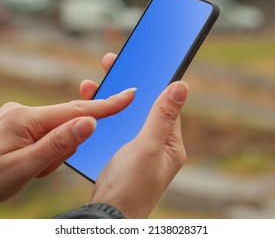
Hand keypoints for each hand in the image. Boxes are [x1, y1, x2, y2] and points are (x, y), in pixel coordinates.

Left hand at [0, 84, 134, 217]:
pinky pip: (40, 137)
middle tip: (39, 168)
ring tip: (26, 171)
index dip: (105, 105)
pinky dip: (40, 153)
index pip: (75, 110)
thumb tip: (90, 122)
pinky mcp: (13, 126)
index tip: (129, 94)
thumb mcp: (24, 168)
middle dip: (62, 148)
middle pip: (64, 124)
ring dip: (49, 155)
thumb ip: (59, 144)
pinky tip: (23, 165)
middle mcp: (21, 111)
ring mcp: (16, 118)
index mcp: (25, 118)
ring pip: (53, 133)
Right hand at [80, 53, 187, 217]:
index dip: (154, 82)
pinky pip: (116, 129)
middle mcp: (158, 146)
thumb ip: (162, 116)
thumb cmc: (131, 186)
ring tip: (94, 83)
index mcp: (171, 144)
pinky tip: (92, 108)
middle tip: (111, 63)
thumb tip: (181, 86)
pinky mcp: (122, 155)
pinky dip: (105, 116)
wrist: (107, 215)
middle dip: (128, 85)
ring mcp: (139, 151)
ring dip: (112, 99)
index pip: (166, 105)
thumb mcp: (148, 147)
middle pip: (144, 108)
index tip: (143, 59)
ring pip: (127, 117)